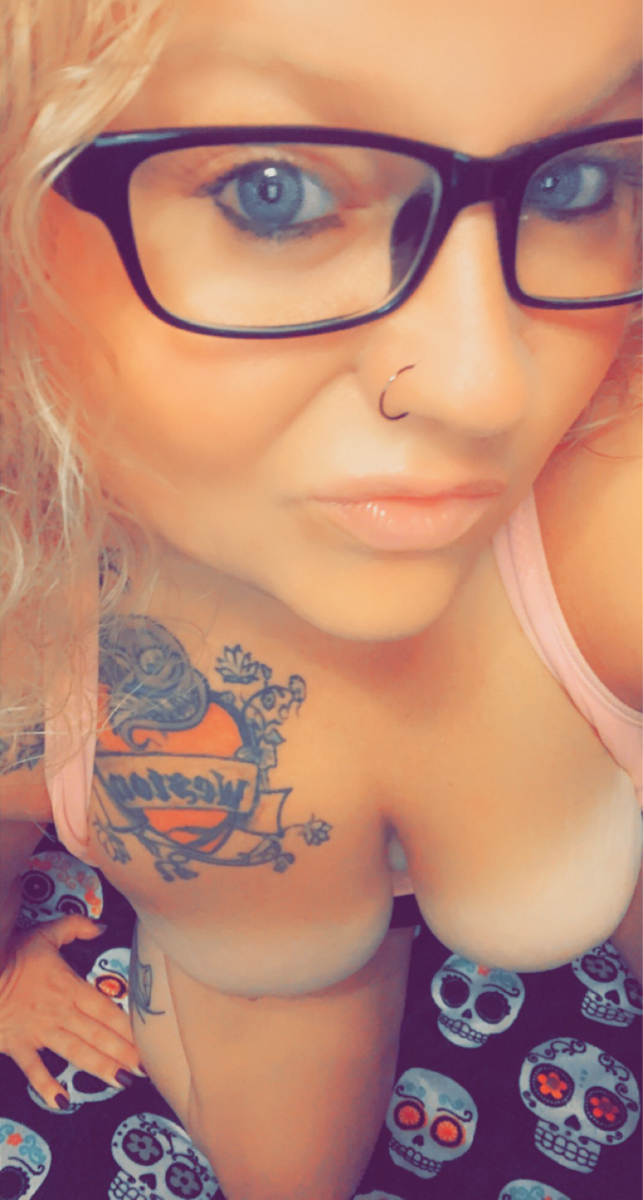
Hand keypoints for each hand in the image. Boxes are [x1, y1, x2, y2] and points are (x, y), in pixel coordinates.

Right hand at [0, 915, 145, 1108]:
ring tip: (122, 1082)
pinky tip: (62, 1101)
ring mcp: (40, 1032)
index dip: (128, 1026)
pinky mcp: (18, 1045)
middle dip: (123, 1052)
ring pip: (76, 1052)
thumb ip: (76, 926)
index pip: (106, 1010)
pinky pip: (34, 1070)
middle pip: (98, 1035)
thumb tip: (102, 925)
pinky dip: (46, 1086)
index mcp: (70, 987)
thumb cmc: (11, 952)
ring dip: (100, 1068)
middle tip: (146, 1069)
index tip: (148, 1040)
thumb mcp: (46, 932)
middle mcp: (60, 1012)